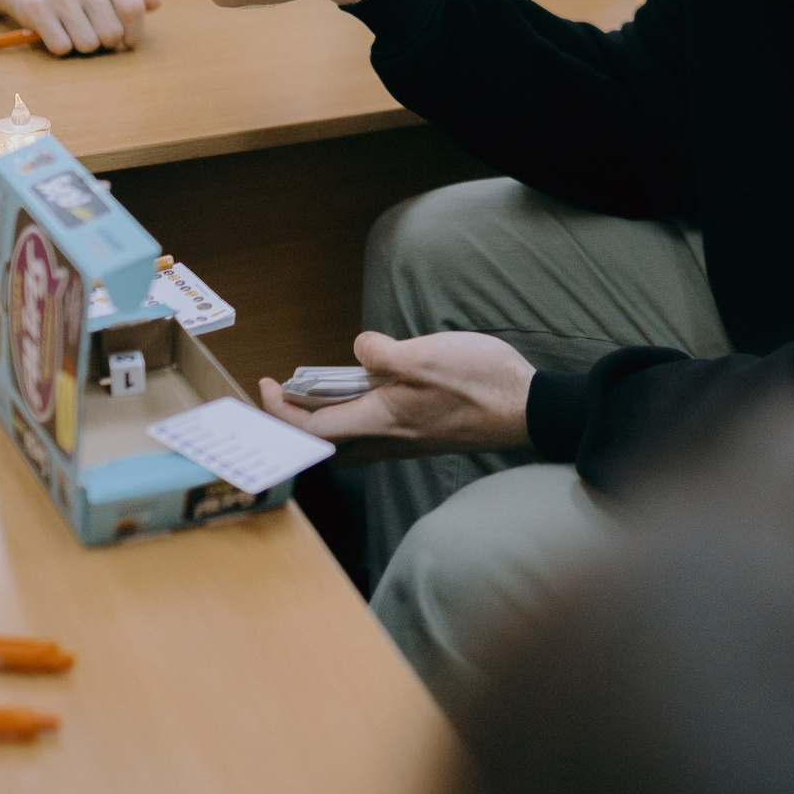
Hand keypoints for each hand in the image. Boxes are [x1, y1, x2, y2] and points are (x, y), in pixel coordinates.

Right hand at [4, 0, 159, 54]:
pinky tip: (57, 32)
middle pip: (111, 32)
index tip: (128, 41)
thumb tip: (155, 3)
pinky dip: (62, 47)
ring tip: (77, 31)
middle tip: (97, 34)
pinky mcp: (35, 6)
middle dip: (108, 42)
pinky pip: (62, 47)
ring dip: (84, 46)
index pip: (133, 9)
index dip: (134, 33)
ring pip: (88, 44)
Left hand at [255, 330, 534, 460]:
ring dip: (324, 419)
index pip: (311, 429)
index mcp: (381, 420)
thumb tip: (357, 350)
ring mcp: (407, 440)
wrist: (527, 408)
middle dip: (296, 421)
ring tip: (320, 387)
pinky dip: (353, 415)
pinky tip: (367, 389)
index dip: (279, 411)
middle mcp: (388, 439)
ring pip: (348, 440)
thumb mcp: (427, 355)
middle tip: (285, 391)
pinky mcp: (422, 434)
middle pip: (325, 443)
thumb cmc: (481, 383)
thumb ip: (382, 354)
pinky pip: (372, 433)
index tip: (266, 384)